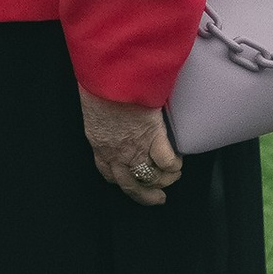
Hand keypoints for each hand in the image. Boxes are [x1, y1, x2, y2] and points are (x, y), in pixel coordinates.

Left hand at [80, 88, 181, 208]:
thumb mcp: (94, 107)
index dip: (123, 181)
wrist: (108, 74)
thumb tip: (112, 119)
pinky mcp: (152, 136)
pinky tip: (178, 161)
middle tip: (158, 199)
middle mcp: (115, 151)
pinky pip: (166, 162)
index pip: (108, 173)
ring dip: (165, 180)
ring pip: (151, 177)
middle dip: (146, 196)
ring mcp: (134, 147)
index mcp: (98, 143)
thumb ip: (103, 120)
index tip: (132, 184)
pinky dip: (174, 164)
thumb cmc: (97, 83)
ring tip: (173, 175)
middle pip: (130, 185)